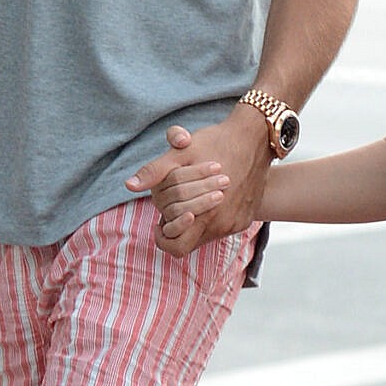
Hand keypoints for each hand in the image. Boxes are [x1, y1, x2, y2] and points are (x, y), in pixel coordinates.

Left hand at [126, 111, 270, 257]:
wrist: (256, 138)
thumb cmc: (216, 142)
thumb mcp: (182, 153)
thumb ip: (155, 172)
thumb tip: (128, 185)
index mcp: (204, 214)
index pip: (176, 247)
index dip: (163, 237)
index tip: (159, 221)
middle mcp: (223, 225)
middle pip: (190, 243)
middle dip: (178, 226)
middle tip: (175, 206)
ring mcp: (237, 223)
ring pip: (208, 235)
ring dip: (197, 220)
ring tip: (192, 197)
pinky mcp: (247, 218)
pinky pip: (225, 227)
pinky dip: (214, 216)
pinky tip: (211, 196)